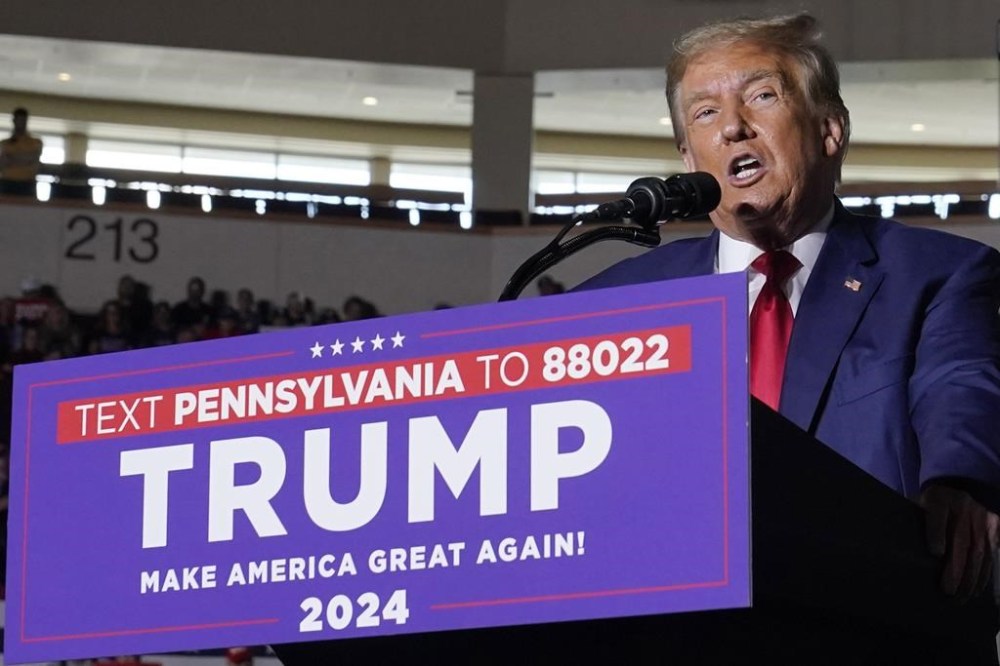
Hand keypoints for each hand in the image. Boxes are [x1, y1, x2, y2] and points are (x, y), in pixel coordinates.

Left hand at [919, 484, 999, 601]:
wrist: (959, 481)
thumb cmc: (931, 501)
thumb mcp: (919, 502)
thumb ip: (913, 519)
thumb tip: (901, 546)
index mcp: (938, 498)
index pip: (937, 515)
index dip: (937, 533)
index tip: (936, 553)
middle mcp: (962, 506)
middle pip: (960, 539)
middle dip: (955, 568)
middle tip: (948, 591)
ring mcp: (981, 516)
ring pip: (979, 550)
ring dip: (972, 576)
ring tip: (963, 596)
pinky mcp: (993, 525)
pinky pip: (992, 551)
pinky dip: (986, 572)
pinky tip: (978, 588)